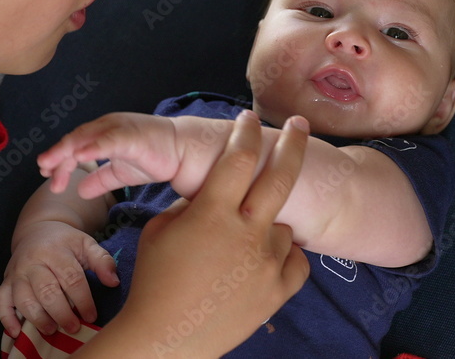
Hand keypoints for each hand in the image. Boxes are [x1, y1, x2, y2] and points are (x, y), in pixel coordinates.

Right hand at [0, 221, 118, 337]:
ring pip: (23, 299)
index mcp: (56, 251)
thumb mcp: (87, 244)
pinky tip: (16, 332)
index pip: (71, 278)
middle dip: (61, 313)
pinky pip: (0, 301)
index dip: (83, 300)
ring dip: (37, 318)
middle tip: (74, 327)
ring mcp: (17, 273)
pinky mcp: (5, 282)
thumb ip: (102, 261)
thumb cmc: (66, 242)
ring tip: (51, 330)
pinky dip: (6, 318)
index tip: (91, 316)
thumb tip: (113, 282)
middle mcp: (33, 261)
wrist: (38, 230)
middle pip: (46, 290)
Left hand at [38, 113, 183, 196]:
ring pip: (86, 138)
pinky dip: (93, 147)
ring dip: (66, 150)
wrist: (183, 152)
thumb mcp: (120, 173)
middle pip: (74, 140)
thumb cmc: (153, 157)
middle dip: (57, 156)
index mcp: (103, 134)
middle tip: (43, 170)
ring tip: (51, 164)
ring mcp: (118, 129)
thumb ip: (100, 180)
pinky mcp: (131, 136)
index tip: (48, 176)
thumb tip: (81, 192)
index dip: (59, 159)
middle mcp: (107, 127)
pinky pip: (108, 141)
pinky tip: (80, 156)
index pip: (74, 145)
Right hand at [72, 110, 311, 356]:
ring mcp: (266, 262)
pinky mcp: (278, 290)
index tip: (248, 118)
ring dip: (267, 224)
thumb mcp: (160, 229)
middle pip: (280, 174)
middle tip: (300, 125)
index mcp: (211, 212)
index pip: (237, 156)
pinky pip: (294, 260)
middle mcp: (245, 232)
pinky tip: (262, 259)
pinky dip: (281, 255)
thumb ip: (192, 203)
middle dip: (293, 142)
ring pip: (281, 225)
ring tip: (240, 243)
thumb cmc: (154, 280)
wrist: (166, 338)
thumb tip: (212, 188)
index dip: (245, 131)